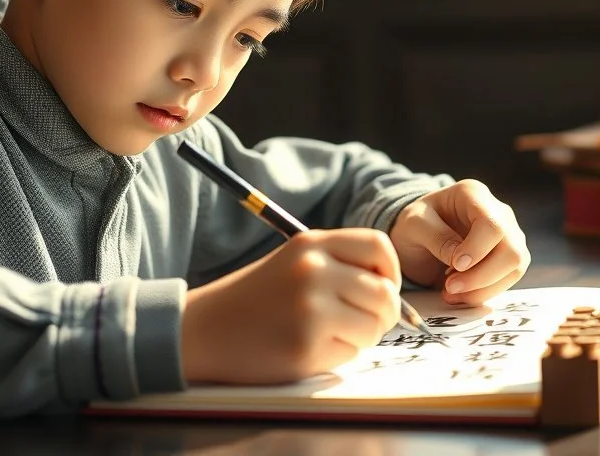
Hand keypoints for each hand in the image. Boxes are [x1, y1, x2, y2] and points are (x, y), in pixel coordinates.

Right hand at [180, 229, 401, 384]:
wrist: (205, 330)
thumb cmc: (256, 300)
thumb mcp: (294, 262)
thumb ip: (339, 266)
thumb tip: (394, 293)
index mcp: (311, 244)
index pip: (379, 246)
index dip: (390, 271)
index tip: (380, 288)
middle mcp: (314, 270)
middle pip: (385, 292)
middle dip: (383, 314)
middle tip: (361, 323)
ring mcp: (311, 308)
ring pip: (374, 325)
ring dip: (363, 336)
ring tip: (331, 335)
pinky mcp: (307, 345)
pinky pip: (352, 353)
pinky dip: (340, 355)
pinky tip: (310, 348)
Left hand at [387, 180, 529, 305]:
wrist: (420, 235)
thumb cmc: (417, 223)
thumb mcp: (414, 224)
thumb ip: (436, 237)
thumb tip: (463, 262)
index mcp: (474, 194)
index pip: (492, 225)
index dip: (477, 250)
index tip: (454, 266)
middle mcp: (499, 212)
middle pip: (511, 250)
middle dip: (481, 277)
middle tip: (449, 288)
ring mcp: (509, 235)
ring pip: (514, 268)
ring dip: (483, 289)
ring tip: (450, 293)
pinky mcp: (509, 257)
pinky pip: (509, 279)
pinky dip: (484, 293)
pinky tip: (461, 295)